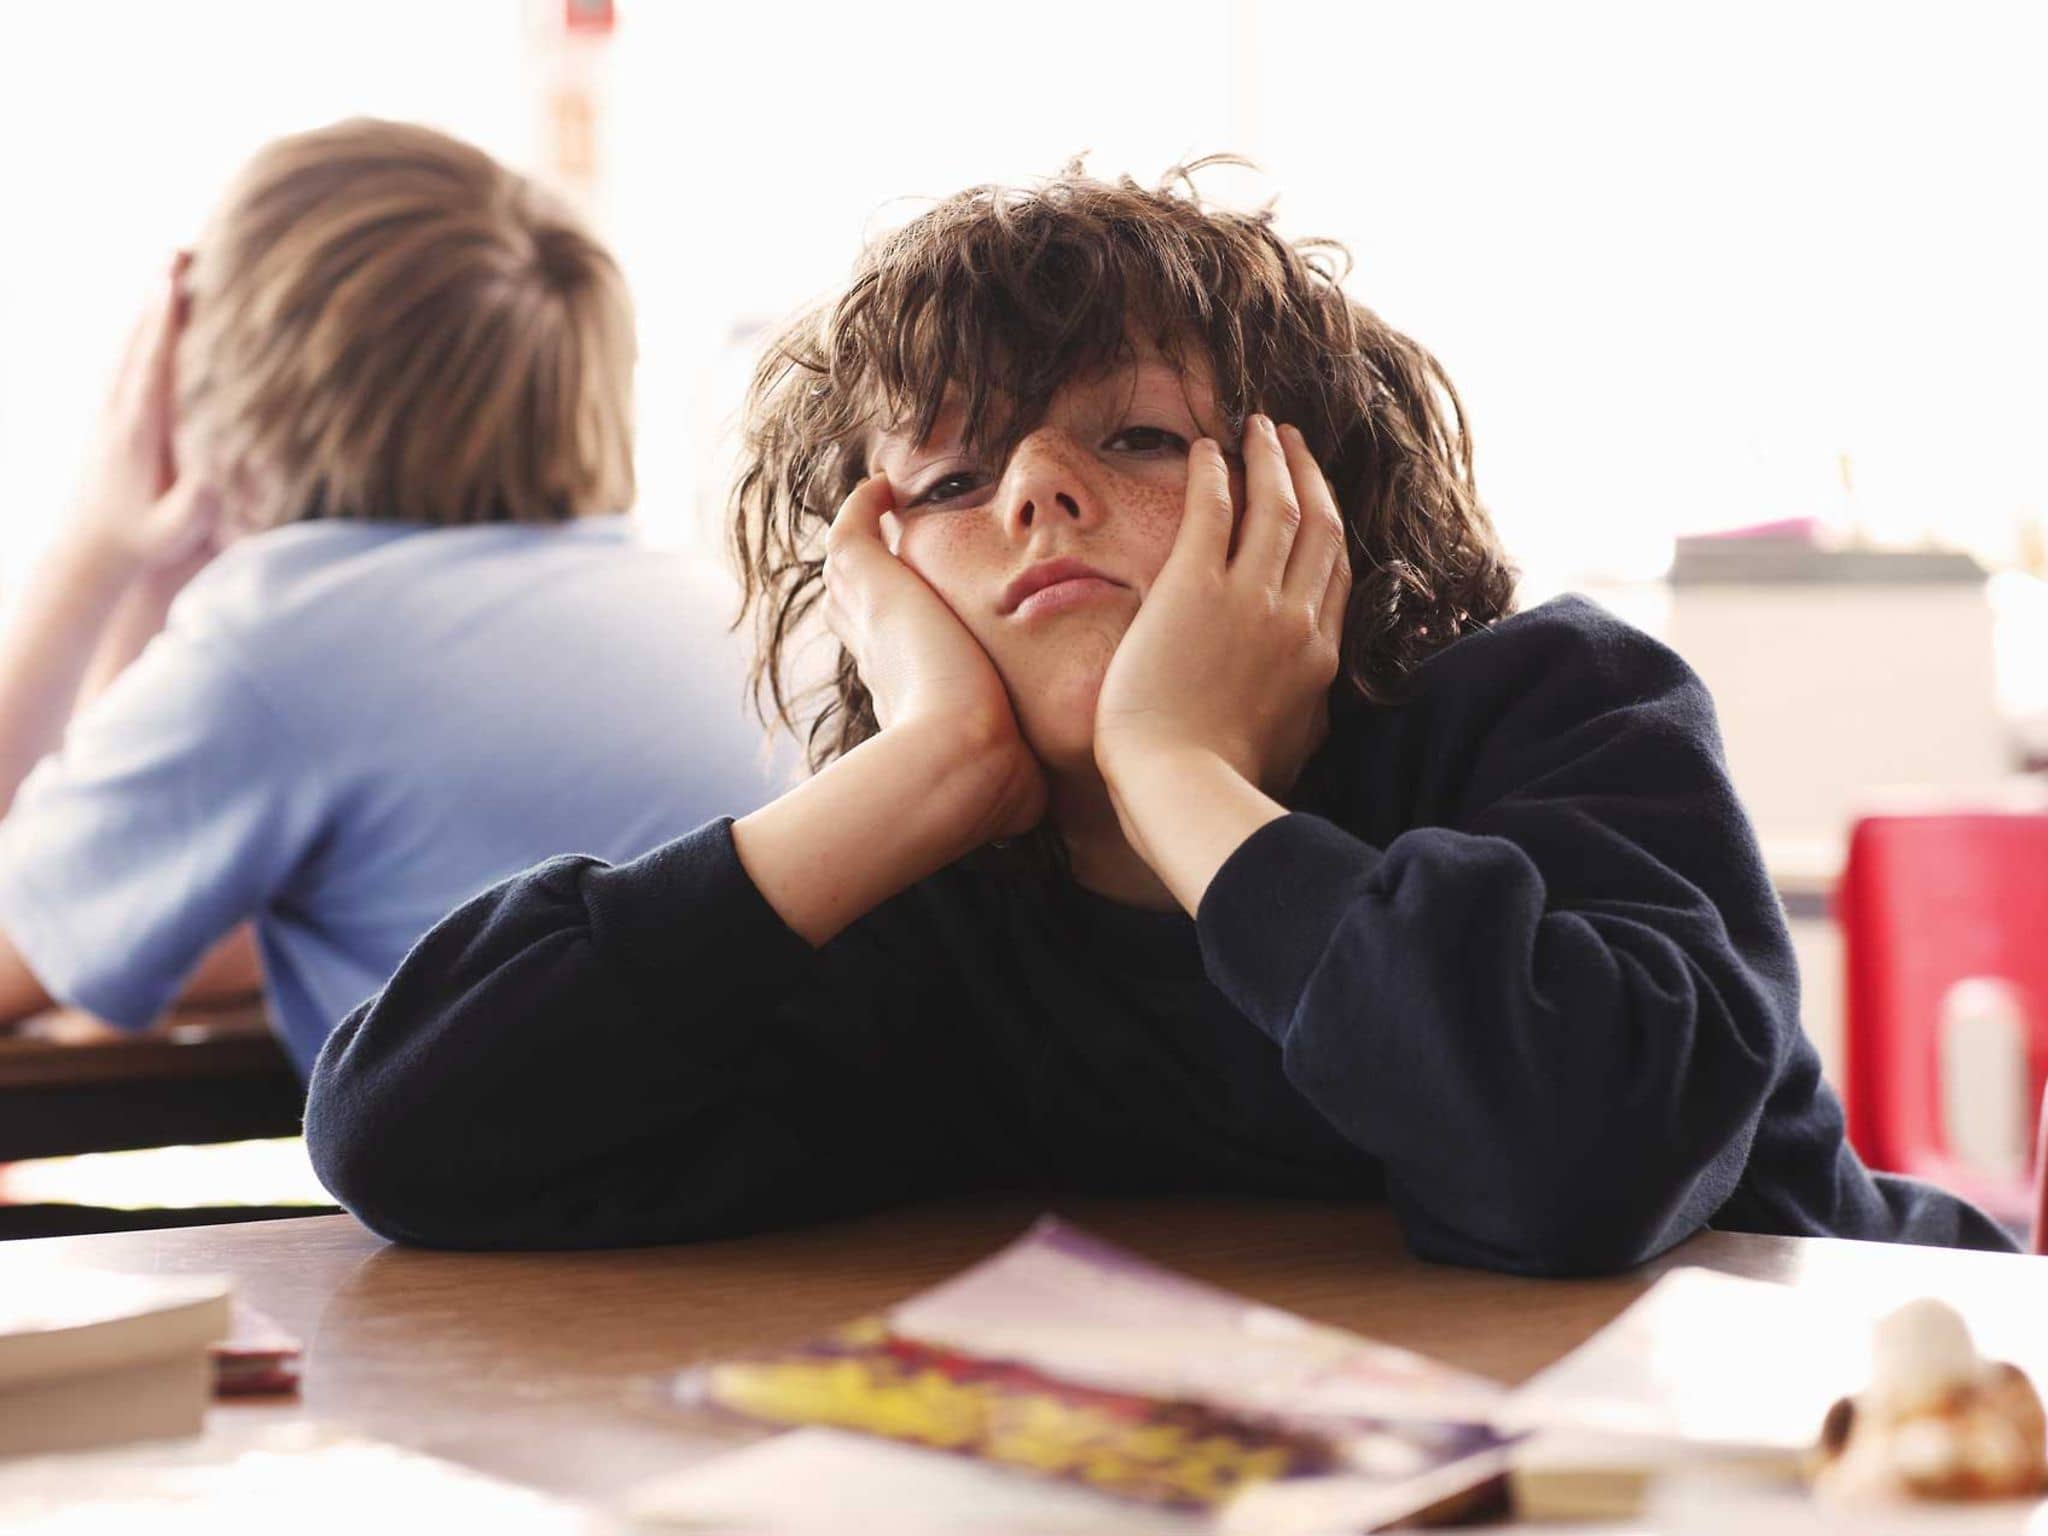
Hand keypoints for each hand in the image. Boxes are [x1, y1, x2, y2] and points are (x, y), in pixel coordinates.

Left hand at [69, 253, 222, 580]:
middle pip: (138, 341)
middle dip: (156, 296)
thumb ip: (194, 505)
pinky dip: (138, 331)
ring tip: (166, 268)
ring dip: (147, 306)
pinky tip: (149, 315)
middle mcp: (118, 414)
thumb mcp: (173, 532)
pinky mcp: (107, 420)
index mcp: (138, 433)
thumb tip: (217, 471)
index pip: (153, 365)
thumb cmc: (141, 544)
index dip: (165, 322)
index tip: (175, 282)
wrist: (88, 553)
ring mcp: (108, 414)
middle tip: (175, 252)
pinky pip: (123, 362)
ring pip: (127, 346)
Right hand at [822, 471, 1046, 839]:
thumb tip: (1035, 815)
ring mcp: (870, 618)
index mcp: (907, 695)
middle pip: (856, 608)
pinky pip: (853, 531)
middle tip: (880, 549)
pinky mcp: (874, 584)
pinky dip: (864, 506)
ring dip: (861, 538)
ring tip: (880, 505)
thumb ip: (1023, 787)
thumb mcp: (1011, 783)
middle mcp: (878, 655)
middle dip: (865, 583)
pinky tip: (885, 485)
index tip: (909, 625)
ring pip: (849, 569)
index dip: (892, 638)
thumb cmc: (992, 781)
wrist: (964, 762)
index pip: (889, 657)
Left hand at [1094, 416, 1349, 806]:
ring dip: (1270, 459)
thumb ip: (1304, 715)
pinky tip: (1209, 448)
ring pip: (1277, 507)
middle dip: (1308, 476)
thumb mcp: (1291, 751)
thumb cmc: (1223, 788)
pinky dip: (1216, 472)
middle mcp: (1296, 620)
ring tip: (1259, 428)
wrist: (1184, 791)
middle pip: (1318, 527)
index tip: (1318, 498)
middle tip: (1293, 442)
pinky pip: (1213, 510)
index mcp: (1320, 661)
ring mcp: (1249, 600)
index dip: (1328, 526)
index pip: (1336, 574)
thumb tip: (1307, 705)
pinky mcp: (1194, 588)